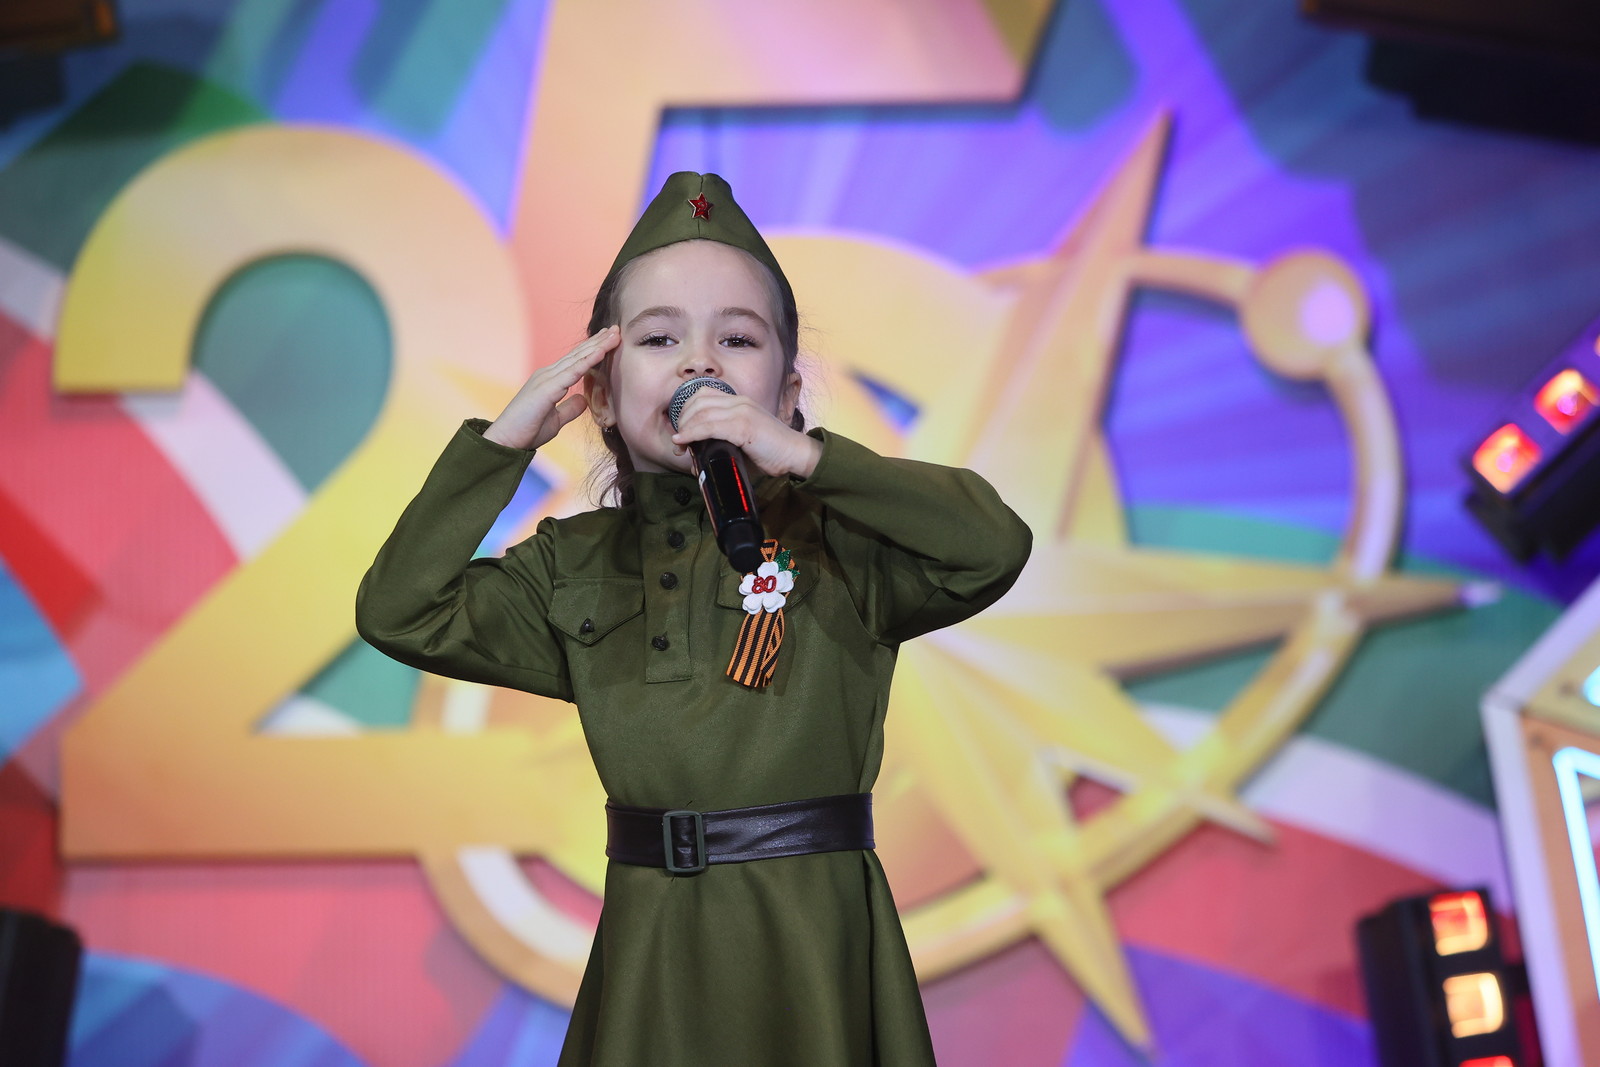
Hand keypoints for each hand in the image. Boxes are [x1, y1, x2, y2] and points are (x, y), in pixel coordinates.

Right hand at [483, 326, 618, 449]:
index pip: (575, 361)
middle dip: (598, 341)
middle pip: (578, 354)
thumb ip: (569, 408)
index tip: (609, 340)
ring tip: (614, 334)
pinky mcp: (546, 388)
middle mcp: (547, 374)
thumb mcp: (555, 420)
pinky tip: (601, 351)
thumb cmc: (527, 431)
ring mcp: (546, 379)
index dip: (593, 349)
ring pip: (577, 358)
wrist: (505, 441)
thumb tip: (583, 400)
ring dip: (598, 345)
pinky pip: (572, 372)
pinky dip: (588, 360)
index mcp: (549, 381)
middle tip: (616, 329)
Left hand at [669, 389, 820, 478]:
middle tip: (679, 441)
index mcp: (740, 402)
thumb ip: (723, 444)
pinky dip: (692, 434)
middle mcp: (740, 402)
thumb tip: (698, 460)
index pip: (704, 395)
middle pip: (698, 401)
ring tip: (680, 445)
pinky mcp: (743, 427)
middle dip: (682, 420)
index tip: (682, 430)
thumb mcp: (744, 441)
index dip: (687, 410)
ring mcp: (742, 412)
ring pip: (700, 413)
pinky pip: (709, 427)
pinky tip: (684, 442)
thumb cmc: (771, 453)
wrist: (796, 454)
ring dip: (685, 429)